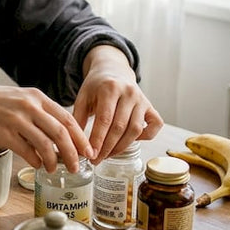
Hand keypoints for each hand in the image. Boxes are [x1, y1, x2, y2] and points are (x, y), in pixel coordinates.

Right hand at [0, 82, 93, 173]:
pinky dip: (35, 161)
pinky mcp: (3, 133)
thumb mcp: (19, 98)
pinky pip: (27, 151)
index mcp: (36, 97)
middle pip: (61, 132)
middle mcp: (29, 106)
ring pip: (46, 144)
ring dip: (54, 160)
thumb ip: (39, 112)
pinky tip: (37, 165)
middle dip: (74, 152)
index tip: (88, 151)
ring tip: (56, 169)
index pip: (67, 118)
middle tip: (78, 166)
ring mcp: (16, 119)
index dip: (81, 137)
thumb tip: (59, 136)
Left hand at [72, 45, 162, 163]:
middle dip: (107, 147)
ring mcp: (142, 99)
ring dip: (121, 147)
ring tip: (107, 155)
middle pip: (120, 127)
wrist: (113, 70)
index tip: (90, 155)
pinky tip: (130, 141)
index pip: (105, 119)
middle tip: (96, 160)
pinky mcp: (150, 106)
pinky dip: (146, 136)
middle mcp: (129, 92)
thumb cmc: (96, 86)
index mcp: (110, 88)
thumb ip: (78, 118)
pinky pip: (155, 125)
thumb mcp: (83, 97)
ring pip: (135, 129)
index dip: (98, 140)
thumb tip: (74, 145)